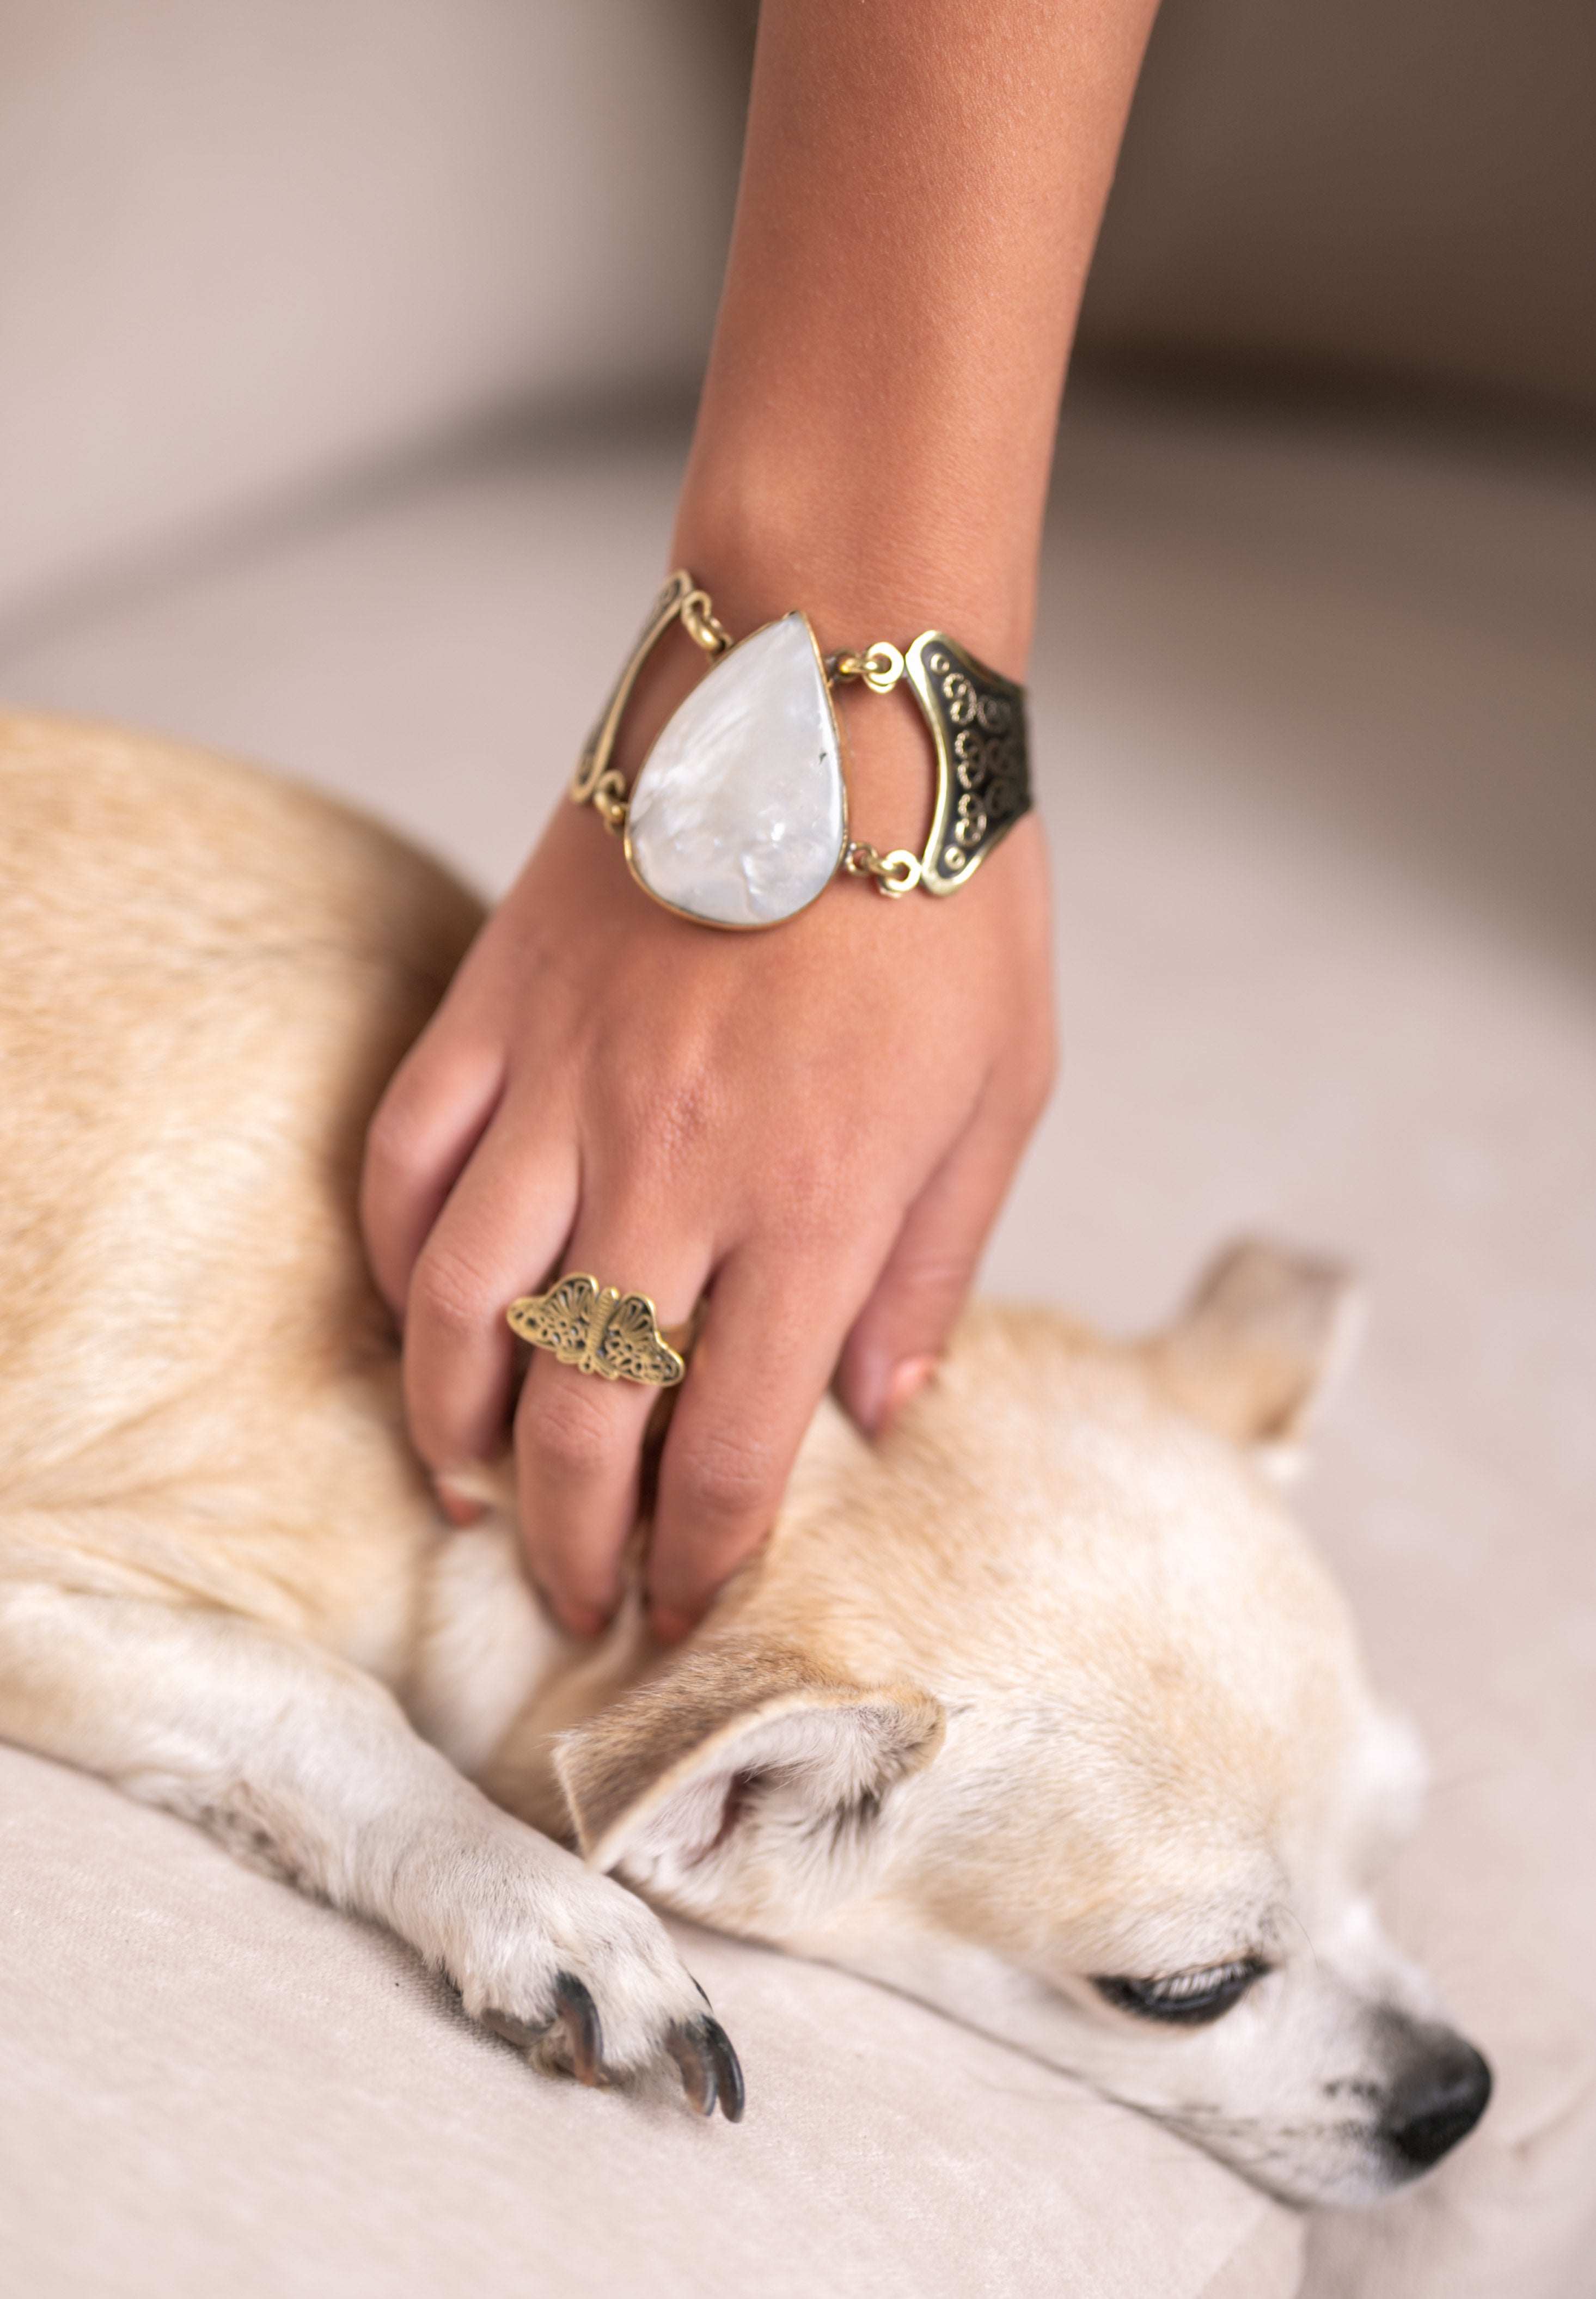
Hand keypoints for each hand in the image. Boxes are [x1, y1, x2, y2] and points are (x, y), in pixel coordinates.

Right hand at [362, 655, 1052, 1640]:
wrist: (837, 692)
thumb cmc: (949, 893)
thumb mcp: (1004, 1092)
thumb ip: (932, 1268)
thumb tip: (879, 1412)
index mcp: (815, 1206)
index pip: (730, 1447)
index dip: (702, 1557)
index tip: (686, 1607)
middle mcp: (674, 1171)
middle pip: (584, 1415)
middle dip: (575, 1543)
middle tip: (575, 1601)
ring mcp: (566, 1087)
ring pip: (462, 1310)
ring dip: (453, 1431)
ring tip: (467, 1497)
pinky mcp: (496, 1007)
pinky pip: (405, 1165)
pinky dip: (398, 1261)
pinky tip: (422, 1320)